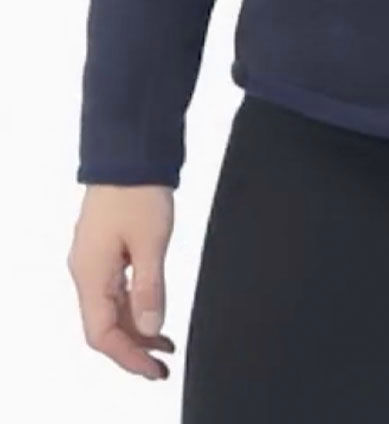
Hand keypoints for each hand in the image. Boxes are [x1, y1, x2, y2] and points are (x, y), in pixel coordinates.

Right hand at [67, 184, 176, 379]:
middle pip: (104, 326)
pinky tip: (153, 312)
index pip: (101, 334)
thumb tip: (151, 328)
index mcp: (90, 275)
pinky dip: (134, 306)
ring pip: (110, 309)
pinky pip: (115, 290)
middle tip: (163, 365)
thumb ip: (150, 287)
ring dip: (135, 329)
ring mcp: (94, 261)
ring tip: (165, 345)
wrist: (129, 155)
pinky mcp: (105, 250)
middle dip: (132, 349)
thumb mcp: (151, 242)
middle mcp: (86, 273)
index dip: (127, 356)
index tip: (154, 369)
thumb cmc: (138, 193)